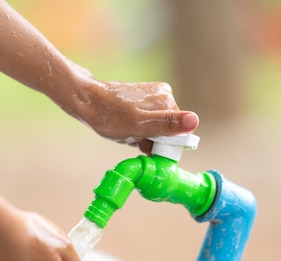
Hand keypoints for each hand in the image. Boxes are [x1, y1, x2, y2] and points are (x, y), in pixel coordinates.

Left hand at [73, 79, 198, 153]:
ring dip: (142, 137)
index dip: (162, 145)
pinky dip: (136, 131)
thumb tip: (194, 121)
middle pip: (167, 130)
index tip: (144, 146)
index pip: (177, 133)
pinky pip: (146, 123)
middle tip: (131, 138)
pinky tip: (124, 129)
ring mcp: (153, 96)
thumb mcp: (138, 126)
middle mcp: (164, 95)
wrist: (86, 102)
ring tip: (126, 132)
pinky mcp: (143, 100)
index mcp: (167, 100)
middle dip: (150, 140)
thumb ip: (166, 124)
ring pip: (155, 129)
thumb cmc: (109, 116)